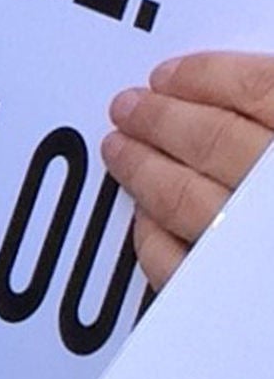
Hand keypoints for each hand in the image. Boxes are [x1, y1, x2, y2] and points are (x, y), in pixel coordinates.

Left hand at [107, 52, 273, 287]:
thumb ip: (272, 107)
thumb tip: (244, 95)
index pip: (259, 89)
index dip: (206, 76)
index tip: (169, 74)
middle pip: (214, 141)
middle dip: (161, 119)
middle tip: (127, 107)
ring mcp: (257, 253)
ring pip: (189, 201)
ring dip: (145, 170)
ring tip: (119, 149)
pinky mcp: (238, 303)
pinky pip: (186, 272)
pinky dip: (157, 240)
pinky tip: (146, 221)